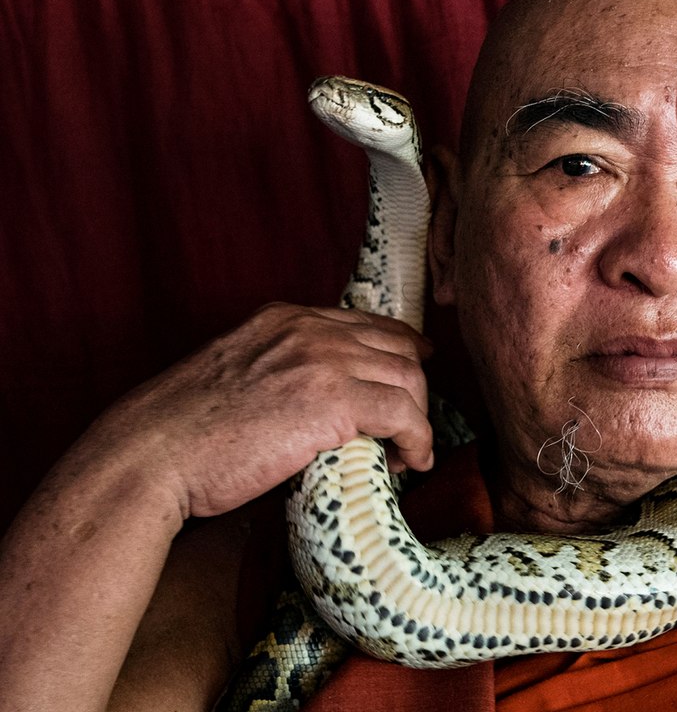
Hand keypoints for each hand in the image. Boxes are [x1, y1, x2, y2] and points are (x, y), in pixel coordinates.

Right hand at [76, 302, 433, 518]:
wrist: (152, 455)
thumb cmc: (184, 433)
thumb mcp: (237, 375)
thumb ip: (281, 370)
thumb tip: (317, 402)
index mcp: (284, 318)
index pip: (369, 325)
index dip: (402, 353)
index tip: (411, 380)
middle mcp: (310, 330)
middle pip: (398, 352)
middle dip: (413, 394)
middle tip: (405, 433)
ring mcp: (323, 360)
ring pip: (409, 381)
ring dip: (417, 421)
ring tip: (404, 454)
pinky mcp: (333, 401)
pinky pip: (405, 416)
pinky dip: (418, 441)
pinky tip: (410, 463)